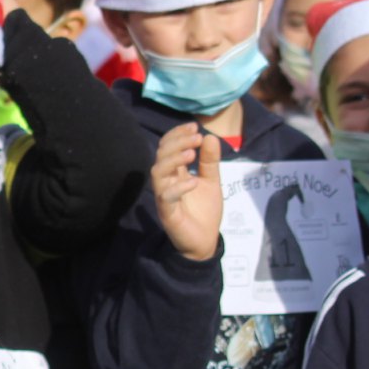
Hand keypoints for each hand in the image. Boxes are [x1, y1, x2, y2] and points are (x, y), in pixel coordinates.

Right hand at [150, 122, 223, 261]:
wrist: (205, 241)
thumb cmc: (204, 211)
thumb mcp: (211, 181)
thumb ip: (209, 161)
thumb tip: (210, 136)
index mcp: (174, 173)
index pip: (167, 147)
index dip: (177, 134)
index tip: (194, 126)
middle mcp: (166, 182)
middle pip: (160, 156)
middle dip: (177, 143)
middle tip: (196, 137)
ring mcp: (164, 197)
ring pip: (157, 173)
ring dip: (173, 160)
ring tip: (192, 154)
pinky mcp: (168, 213)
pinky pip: (166, 197)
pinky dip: (179, 187)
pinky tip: (193, 182)